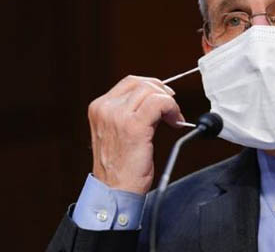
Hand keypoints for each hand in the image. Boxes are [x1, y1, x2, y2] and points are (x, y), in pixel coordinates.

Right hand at [88, 75, 184, 193]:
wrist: (114, 191)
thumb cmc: (119, 167)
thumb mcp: (117, 131)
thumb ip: (129, 112)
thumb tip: (154, 99)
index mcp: (99, 108)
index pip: (130, 82)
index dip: (151, 86)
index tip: (164, 96)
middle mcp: (106, 109)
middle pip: (141, 83)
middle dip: (162, 91)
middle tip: (172, 107)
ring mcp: (118, 116)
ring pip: (151, 91)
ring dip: (168, 102)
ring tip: (173, 118)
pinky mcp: (134, 126)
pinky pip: (159, 103)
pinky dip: (172, 108)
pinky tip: (175, 121)